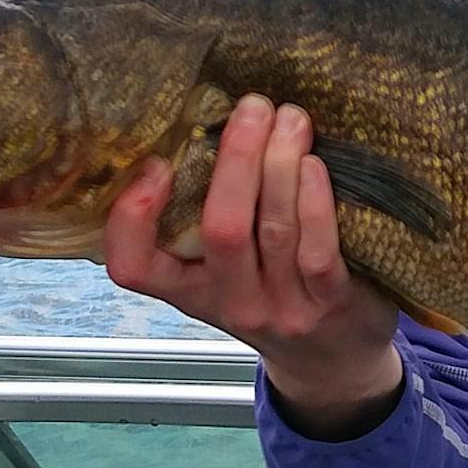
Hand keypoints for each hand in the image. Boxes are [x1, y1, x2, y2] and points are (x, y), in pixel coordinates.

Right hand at [104, 94, 403, 436]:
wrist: (335, 361)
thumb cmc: (276, 293)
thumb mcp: (228, 271)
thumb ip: (212, 216)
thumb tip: (215, 123)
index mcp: (192, 290)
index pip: (134, 268)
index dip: (132, 217)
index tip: (155, 163)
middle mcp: (232, 302)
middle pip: (222, 229)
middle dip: (236, 159)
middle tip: (252, 106)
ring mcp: (283, 307)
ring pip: (273, 230)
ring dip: (280, 165)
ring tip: (291, 118)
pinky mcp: (332, 303)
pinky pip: (318, 249)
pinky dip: (315, 201)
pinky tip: (314, 164)